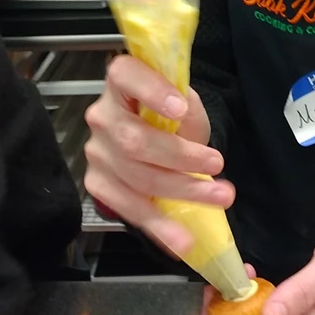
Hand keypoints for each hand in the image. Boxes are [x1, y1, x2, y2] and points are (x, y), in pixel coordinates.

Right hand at [85, 55, 232, 255]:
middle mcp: (102, 115)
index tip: (180, 109)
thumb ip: (185, 104)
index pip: (125, 75)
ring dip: (180, 191)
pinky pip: (127, 208)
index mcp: (120, 81)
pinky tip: (181, 239)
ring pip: (135, 177)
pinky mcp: (98, 183)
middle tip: (217, 164)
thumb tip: (184, 118)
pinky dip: (158, 226)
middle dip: (179, 157)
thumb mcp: (184, 102)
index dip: (151, 92)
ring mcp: (96, 152)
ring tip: (217, 197)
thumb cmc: (171, 115)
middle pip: (133, 140)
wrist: (155, 137)